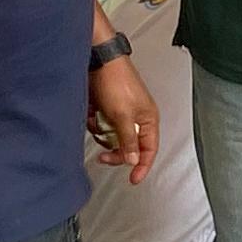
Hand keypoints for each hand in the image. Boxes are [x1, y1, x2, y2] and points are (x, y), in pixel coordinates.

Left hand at [88, 49, 159, 181]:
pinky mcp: (109, 108)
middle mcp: (138, 118)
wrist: (98, 61)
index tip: (133, 179)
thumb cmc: (116, 82)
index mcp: (148, 119)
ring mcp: (123, 113)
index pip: (149, 150)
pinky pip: (103, 126)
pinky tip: (92, 114)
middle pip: (129, 147)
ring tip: (97, 122)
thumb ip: (129, 140)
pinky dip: (96, 123)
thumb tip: (133, 160)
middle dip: (115, 150)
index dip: (142, 166)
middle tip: (104, 156)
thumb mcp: (123, 116)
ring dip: (103, 134)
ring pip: (113, 137)